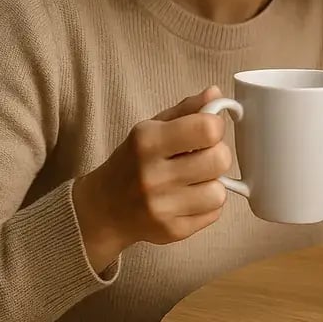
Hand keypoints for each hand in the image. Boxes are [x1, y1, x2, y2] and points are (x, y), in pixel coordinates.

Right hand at [73, 86, 232, 272]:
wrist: (102, 209)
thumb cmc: (134, 161)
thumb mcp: (152, 128)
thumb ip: (187, 110)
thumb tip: (216, 93)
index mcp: (147, 141)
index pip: (208, 128)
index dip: (215, 127)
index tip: (206, 132)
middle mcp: (152, 175)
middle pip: (220, 160)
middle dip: (217, 156)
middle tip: (201, 158)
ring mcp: (161, 207)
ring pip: (219, 192)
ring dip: (212, 185)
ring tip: (193, 181)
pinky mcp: (171, 231)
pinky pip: (214, 214)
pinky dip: (206, 206)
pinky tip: (187, 200)